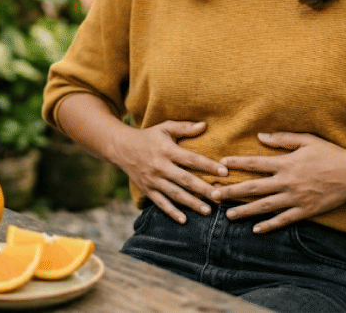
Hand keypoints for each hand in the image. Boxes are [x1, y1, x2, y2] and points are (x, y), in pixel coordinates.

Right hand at [111, 120, 227, 223]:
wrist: (121, 148)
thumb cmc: (149, 136)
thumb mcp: (165, 127)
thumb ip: (184, 127)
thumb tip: (204, 125)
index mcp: (167, 150)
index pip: (191, 159)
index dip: (208, 166)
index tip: (224, 172)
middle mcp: (160, 166)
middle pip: (185, 180)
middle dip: (203, 189)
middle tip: (220, 197)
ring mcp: (153, 180)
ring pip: (175, 194)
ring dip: (192, 203)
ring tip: (208, 211)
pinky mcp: (147, 190)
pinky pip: (160, 203)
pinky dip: (171, 212)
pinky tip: (184, 219)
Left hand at [211, 133, 345, 233]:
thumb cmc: (330, 153)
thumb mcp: (306, 140)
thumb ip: (282, 139)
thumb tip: (260, 136)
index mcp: (286, 163)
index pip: (255, 163)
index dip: (237, 163)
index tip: (221, 164)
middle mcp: (287, 182)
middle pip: (253, 188)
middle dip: (231, 192)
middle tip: (213, 196)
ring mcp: (295, 198)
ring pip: (264, 207)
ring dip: (244, 211)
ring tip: (228, 215)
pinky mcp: (305, 211)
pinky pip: (283, 220)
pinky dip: (269, 225)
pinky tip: (256, 230)